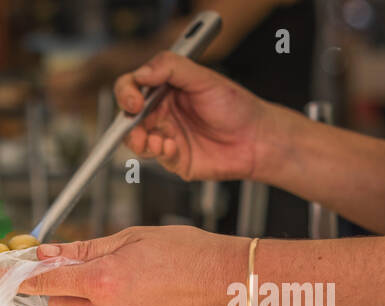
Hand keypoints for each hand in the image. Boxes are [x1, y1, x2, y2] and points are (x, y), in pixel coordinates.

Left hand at [16, 226, 243, 305]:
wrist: (230, 282)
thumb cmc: (187, 252)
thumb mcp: (131, 238)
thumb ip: (84, 250)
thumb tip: (46, 254)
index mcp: (104, 280)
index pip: (45, 283)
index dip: (15, 281)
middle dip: (67, 293)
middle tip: (95, 277)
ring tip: (139, 290)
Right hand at [115, 51, 271, 181]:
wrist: (257, 139)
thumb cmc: (237, 107)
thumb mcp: (205, 78)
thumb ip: (171, 68)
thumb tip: (141, 74)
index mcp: (167, 89)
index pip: (133, 86)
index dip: (127, 92)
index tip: (134, 101)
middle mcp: (163, 112)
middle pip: (128, 115)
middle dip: (127, 121)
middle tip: (137, 123)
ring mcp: (166, 135)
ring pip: (135, 139)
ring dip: (139, 140)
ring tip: (155, 141)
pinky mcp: (172, 158)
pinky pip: (154, 156)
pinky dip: (159, 152)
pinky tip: (172, 148)